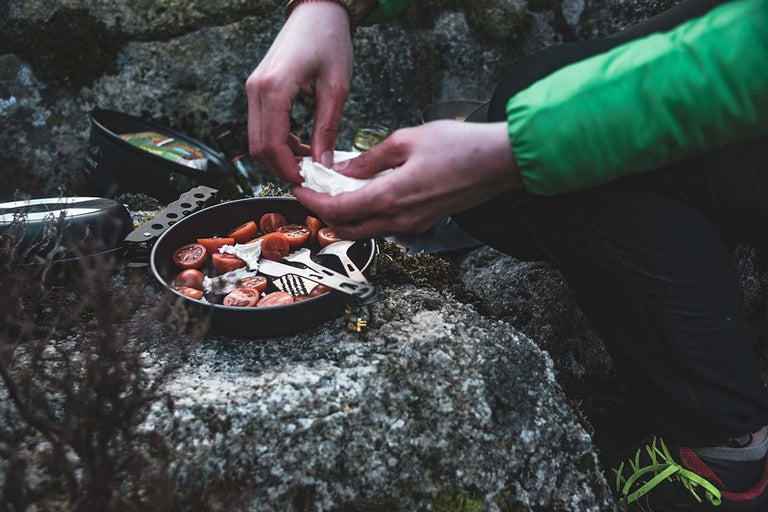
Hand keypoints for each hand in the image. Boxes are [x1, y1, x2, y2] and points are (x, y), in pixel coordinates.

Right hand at [246, 2, 353, 182]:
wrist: (317, 11)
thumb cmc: (329, 40)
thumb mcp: (336, 88)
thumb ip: (327, 128)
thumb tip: (323, 163)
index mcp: (274, 88)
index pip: (271, 144)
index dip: (287, 169)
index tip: (306, 182)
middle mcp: (256, 89)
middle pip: (258, 146)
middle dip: (281, 167)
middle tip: (309, 177)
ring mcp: (254, 89)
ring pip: (257, 139)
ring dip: (280, 156)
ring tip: (309, 162)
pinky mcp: (258, 89)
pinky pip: (262, 126)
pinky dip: (278, 142)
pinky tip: (302, 145)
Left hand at [293, 121, 521, 238]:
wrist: (500, 163)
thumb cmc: (460, 147)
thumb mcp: (406, 140)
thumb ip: (369, 159)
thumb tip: (343, 169)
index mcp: (390, 198)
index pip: (337, 209)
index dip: (312, 200)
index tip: (299, 188)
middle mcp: (399, 220)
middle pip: (347, 229)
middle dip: (324, 214)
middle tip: (312, 193)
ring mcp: (413, 226)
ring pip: (366, 231)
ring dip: (345, 216)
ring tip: (335, 191)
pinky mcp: (423, 223)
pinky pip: (385, 226)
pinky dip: (366, 215)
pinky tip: (364, 193)